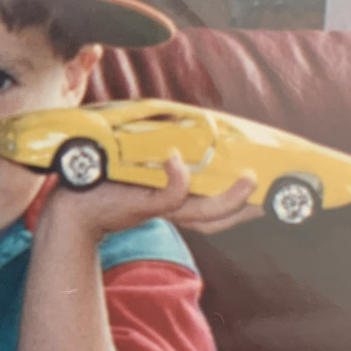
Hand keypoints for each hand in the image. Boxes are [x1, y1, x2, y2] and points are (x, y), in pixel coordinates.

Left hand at [41, 157, 263, 243]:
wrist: (73, 204)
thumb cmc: (108, 184)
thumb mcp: (144, 168)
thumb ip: (167, 160)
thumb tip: (185, 135)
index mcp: (180, 203)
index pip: (223, 209)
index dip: (250, 202)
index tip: (277, 192)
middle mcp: (174, 211)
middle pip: (222, 215)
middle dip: (250, 204)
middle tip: (270, 185)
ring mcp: (160, 209)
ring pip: (205, 212)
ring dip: (229, 197)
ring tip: (248, 179)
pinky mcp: (140, 203)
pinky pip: (168, 196)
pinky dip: (177, 179)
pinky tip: (177, 160)